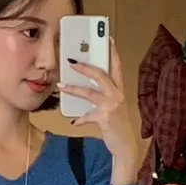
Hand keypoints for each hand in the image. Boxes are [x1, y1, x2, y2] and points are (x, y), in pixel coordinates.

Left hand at [59, 43, 145, 184]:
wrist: (125, 146)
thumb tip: (82, 92)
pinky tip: (74, 122)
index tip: (107, 38)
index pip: (117, 66)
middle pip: (101, 74)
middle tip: (71, 61)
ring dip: (73, 88)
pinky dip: (79, 119)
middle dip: (85, 66)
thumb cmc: (117, 126)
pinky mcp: (105, 118)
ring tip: (60, 86)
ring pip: (89, 92)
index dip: (112, 51)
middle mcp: (118, 95)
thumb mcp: (112, 109)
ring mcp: (112, 106)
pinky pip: (87, 116)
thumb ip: (100, 100)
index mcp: (120, 90)